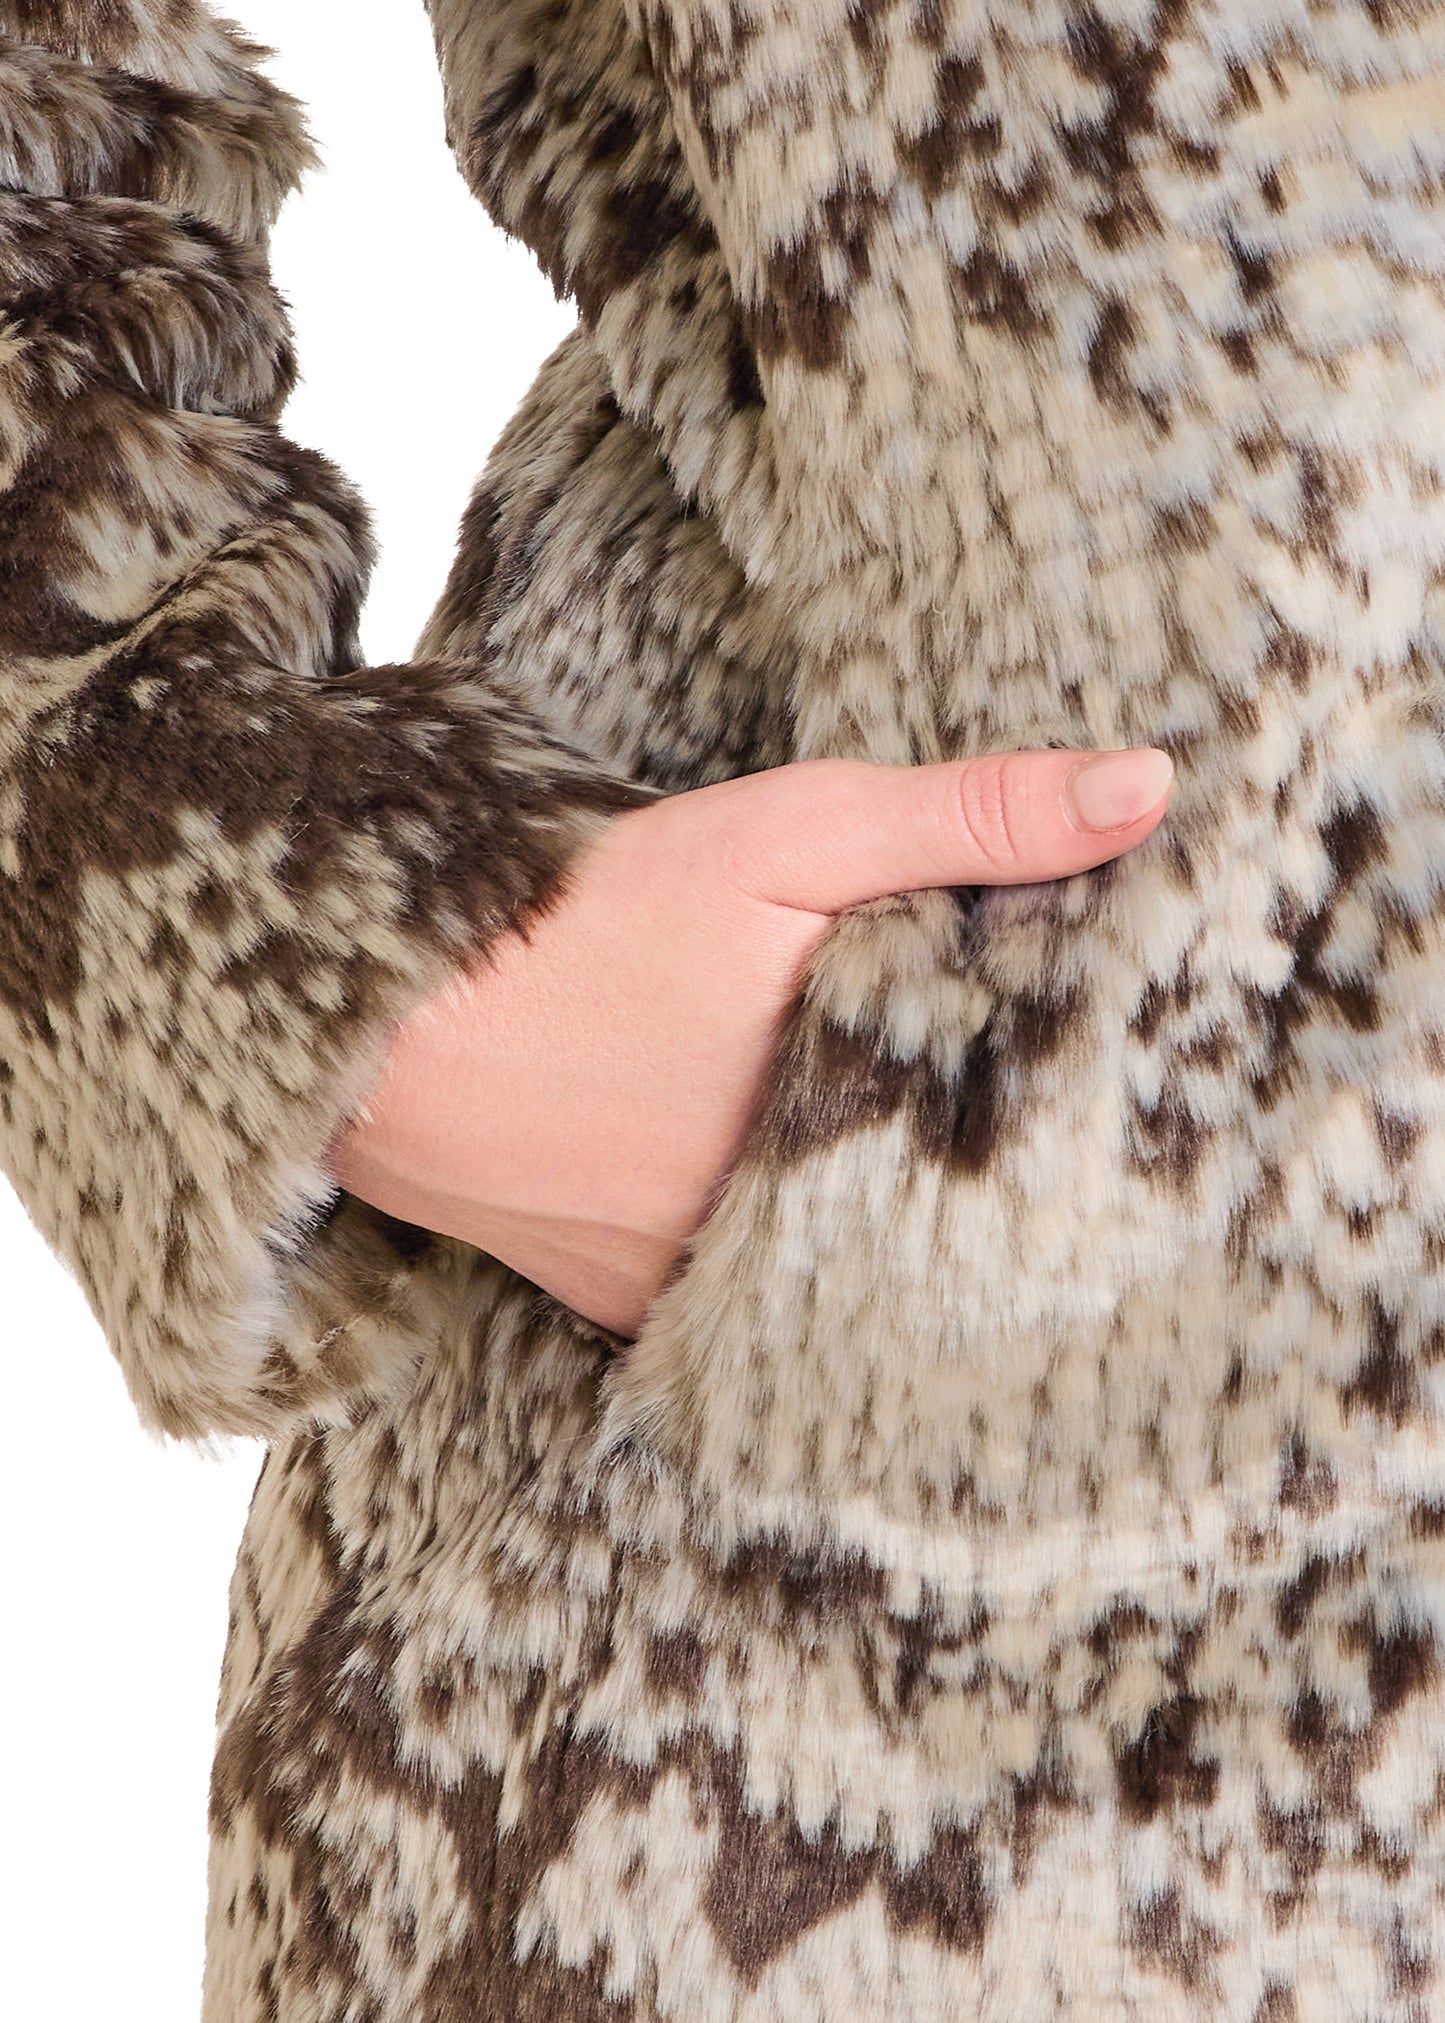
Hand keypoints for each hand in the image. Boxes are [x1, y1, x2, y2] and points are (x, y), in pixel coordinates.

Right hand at [325, 748, 1172, 1337]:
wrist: (390, 1022)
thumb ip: (970, 820)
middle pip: (935, 1215)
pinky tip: (786, 1178)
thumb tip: (1147, 791)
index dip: (1070, 1097)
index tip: (1103, 1054)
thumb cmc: (588, 923)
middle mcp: (791, 1246)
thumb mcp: (792, 839)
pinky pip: (749, 1291)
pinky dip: (782, 1240)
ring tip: (909, 1139)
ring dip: (878, 1208)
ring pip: (845, 1262)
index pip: (1022, 1142)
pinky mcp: (632, 1307)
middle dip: (978, 1161)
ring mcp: (703, 1294)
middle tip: (1000, 1092)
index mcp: (859, 1136)